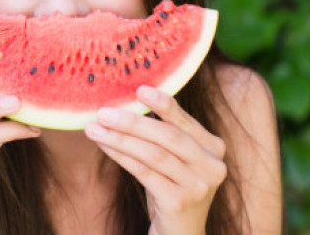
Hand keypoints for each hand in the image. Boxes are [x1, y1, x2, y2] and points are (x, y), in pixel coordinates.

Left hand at [84, 85, 226, 234]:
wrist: (180, 233)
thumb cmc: (172, 188)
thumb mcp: (175, 159)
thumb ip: (165, 132)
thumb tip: (130, 101)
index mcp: (214, 148)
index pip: (184, 121)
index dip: (163, 103)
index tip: (139, 88)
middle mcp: (213, 166)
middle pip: (168, 136)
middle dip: (132, 121)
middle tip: (103, 111)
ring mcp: (198, 186)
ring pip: (153, 154)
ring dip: (120, 138)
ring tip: (94, 127)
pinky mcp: (180, 203)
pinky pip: (144, 173)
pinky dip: (121, 156)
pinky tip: (104, 145)